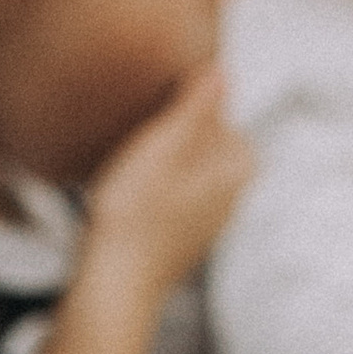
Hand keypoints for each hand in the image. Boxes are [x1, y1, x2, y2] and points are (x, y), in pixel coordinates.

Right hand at [81, 63, 253, 304]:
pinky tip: (132, 199)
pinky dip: (158, 195)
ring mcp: (208, 225)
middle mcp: (232, 199)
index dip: (190, 110)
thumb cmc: (136, 212)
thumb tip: (221, 68)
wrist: (116, 285)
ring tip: (135, 170)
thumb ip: (194, 104)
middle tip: (143, 141)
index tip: (159, 116)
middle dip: (180, 137)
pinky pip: (176, 203)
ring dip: (166, 166)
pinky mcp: (183, 243)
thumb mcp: (163, 143)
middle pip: (209, 146)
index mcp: (236, 170)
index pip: (224, 117)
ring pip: (191, 175)